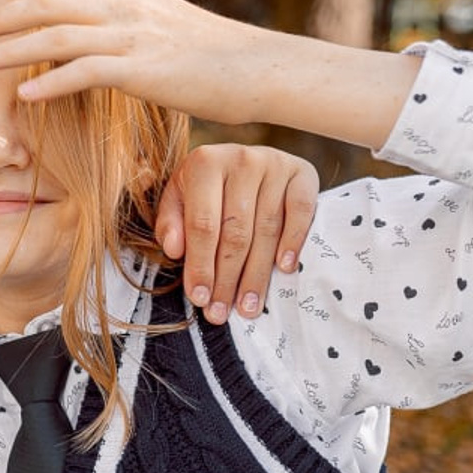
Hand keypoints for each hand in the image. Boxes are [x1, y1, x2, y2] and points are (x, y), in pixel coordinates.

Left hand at [0, 0, 244, 120]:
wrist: (256, 67)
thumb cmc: (212, 45)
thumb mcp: (168, 7)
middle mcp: (124, 4)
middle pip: (47, 0)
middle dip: (0, 14)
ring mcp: (130, 36)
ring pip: (55, 36)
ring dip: (9, 49)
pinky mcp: (139, 70)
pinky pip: (84, 73)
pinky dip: (50, 83)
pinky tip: (24, 95)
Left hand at [156, 144, 317, 322]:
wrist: (244, 162)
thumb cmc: (206, 189)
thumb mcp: (178, 199)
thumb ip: (170, 223)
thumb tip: (174, 250)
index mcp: (204, 163)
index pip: (203, 225)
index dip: (201, 266)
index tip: (200, 299)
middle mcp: (241, 159)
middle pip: (236, 233)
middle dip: (227, 279)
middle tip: (221, 313)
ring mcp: (275, 164)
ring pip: (267, 230)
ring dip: (257, 274)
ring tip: (248, 306)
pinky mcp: (303, 173)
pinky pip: (301, 212)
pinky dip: (293, 241)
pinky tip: (284, 268)